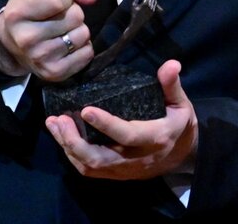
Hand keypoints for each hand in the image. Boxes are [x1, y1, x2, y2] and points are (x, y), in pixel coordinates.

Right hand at [0, 0, 97, 80]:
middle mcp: (26, 38)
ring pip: (83, 35)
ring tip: (62, 31)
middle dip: (73, 13)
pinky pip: (87, 53)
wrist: (11, 45)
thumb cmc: (28, 9)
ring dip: (78, 30)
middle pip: (76, 17)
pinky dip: (82, 47)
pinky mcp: (53, 73)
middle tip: (58, 17)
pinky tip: (67, 45)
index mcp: (18, 12)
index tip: (55, 0)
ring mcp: (40, 58)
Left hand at [45, 60, 198, 180]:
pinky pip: (90, 170)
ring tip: (54, 125)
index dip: (106, 124)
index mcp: (154, 138)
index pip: (127, 134)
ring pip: (90, 166)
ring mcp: (124, 169)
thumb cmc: (179, 124)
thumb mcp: (181, 103)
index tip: (85, 109)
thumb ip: (171, 85)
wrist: (183, 156)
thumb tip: (171, 63)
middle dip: (75, 142)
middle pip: (100, 158)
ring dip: (68, 147)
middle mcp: (136, 158)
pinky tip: (62, 138)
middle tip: (60, 119)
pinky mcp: (116, 174)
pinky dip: (72, 156)